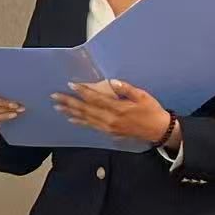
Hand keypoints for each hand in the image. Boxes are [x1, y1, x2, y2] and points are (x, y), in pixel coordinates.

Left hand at [51, 79, 172, 144]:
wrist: (159, 131)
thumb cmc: (151, 111)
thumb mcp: (143, 96)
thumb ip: (127, 89)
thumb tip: (113, 82)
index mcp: (118, 109)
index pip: (96, 99)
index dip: (83, 92)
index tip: (71, 85)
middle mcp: (110, 119)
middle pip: (86, 109)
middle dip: (69, 102)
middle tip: (55, 97)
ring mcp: (108, 127)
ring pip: (85, 118)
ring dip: (70, 112)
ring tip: (58, 107)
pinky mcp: (109, 132)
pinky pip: (91, 126)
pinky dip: (79, 121)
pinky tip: (71, 118)